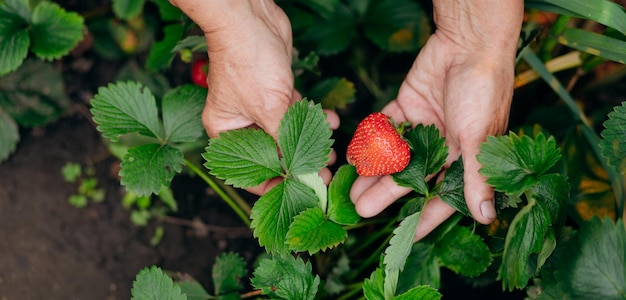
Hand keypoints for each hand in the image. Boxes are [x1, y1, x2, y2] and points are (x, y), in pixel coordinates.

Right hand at [170, 0, 338, 194]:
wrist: (251, 17)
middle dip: (299, 162)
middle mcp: (241, 123)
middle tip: (323, 172)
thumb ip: (285, 143)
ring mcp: (260, 107)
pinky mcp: (277, 91)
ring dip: (311, 141)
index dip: (276, 184)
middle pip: (272, 154)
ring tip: (331, 151)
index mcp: (226, 132)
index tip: (302, 193)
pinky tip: (331, 120)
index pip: (250, 171)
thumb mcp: (269, 110)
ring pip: (288, 133)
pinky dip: (313, 118)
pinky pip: (297, 113)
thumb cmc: (247, 61)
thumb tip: (303, 174)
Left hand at [350, 0, 523, 239]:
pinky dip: (372, 140)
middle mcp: (444, 145)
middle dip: (386, 194)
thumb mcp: (477, 136)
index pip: (444, 196)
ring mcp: (424, 126)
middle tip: (360, 208)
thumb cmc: (483, 89)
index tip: (406, 236)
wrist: (468, 41)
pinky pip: (386, 128)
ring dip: (373, 170)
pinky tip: (354, 154)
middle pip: (411, 176)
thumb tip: (486, 217)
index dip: (425, 217)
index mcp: (466, 157)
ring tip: (351, 186)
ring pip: (394, 155)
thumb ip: (475, 176)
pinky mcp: (407, 106)